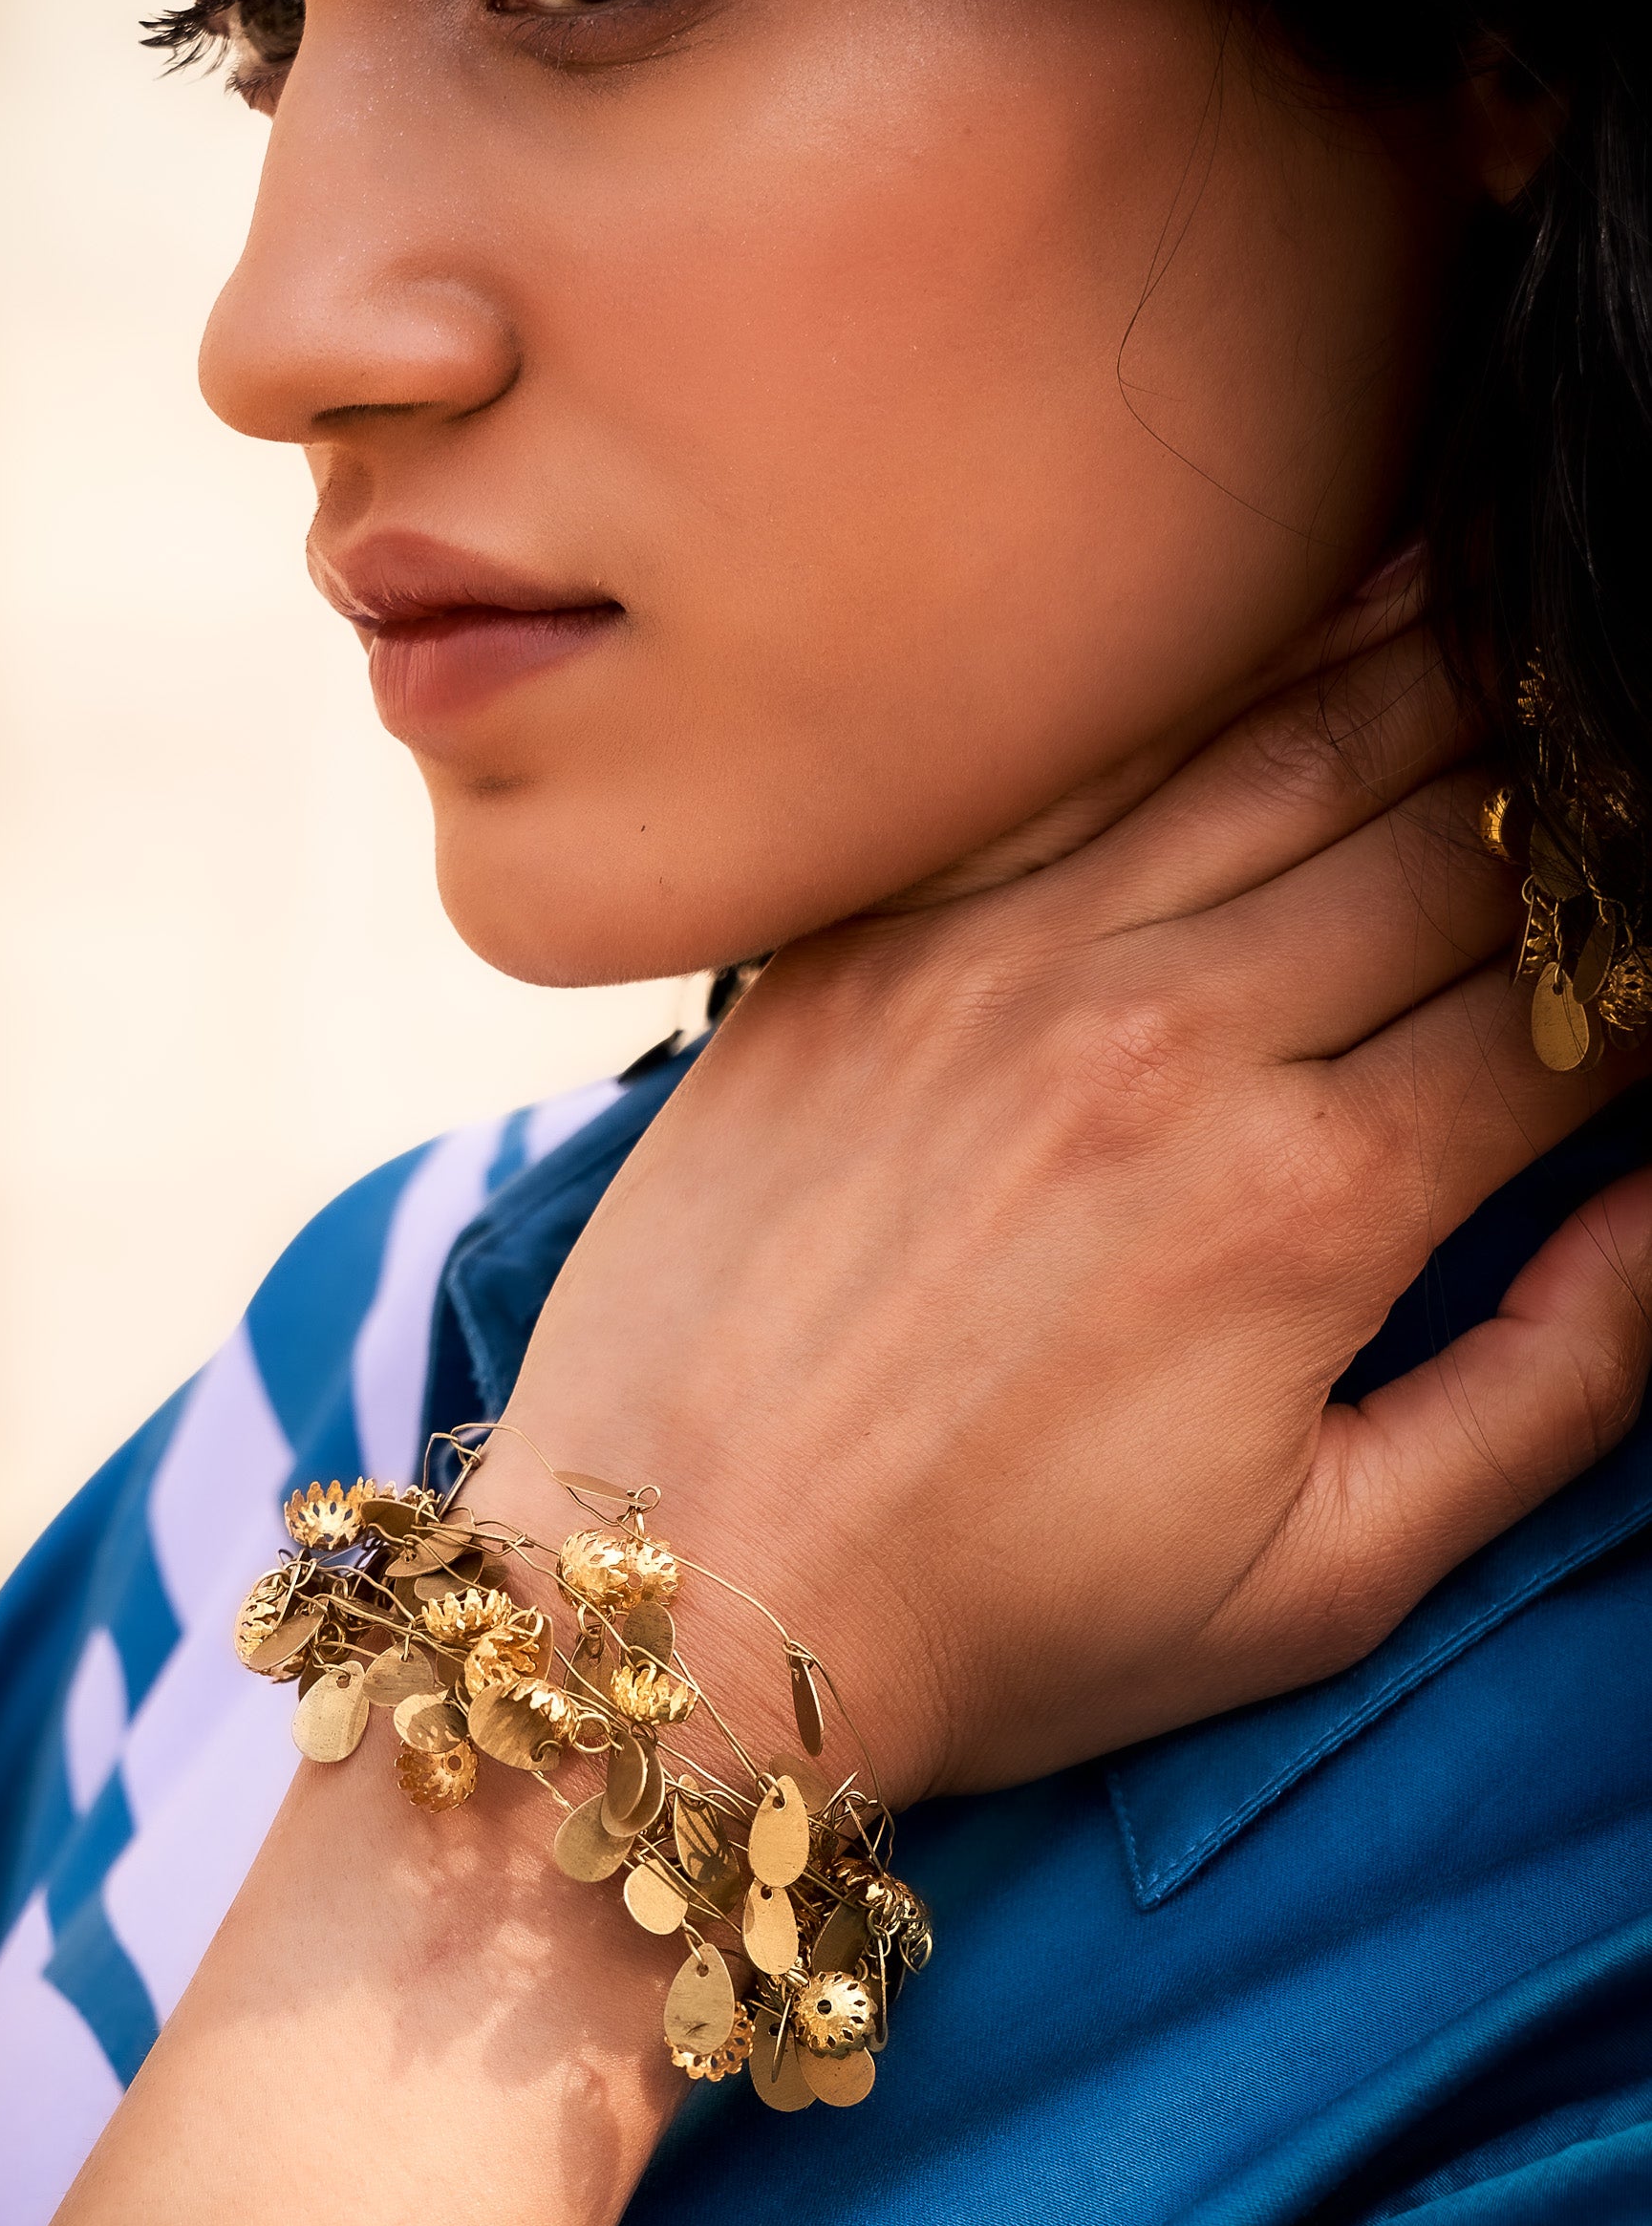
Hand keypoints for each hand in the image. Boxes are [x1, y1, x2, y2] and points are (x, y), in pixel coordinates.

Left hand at [487, 616, 1651, 1801]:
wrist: (671, 1592)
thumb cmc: (1001, 1618)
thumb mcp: (1326, 1580)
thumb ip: (1552, 1390)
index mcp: (1311, 1203)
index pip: (1569, 1010)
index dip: (1642, 977)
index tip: (1638, 974)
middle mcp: (1169, 1040)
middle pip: (1452, 838)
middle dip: (1573, 797)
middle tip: (1606, 771)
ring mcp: (1004, 963)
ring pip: (1286, 743)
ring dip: (1437, 665)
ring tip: (1526, 611)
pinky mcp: (877, 937)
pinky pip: (1082, 758)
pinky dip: (1215, 676)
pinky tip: (1309, 606)